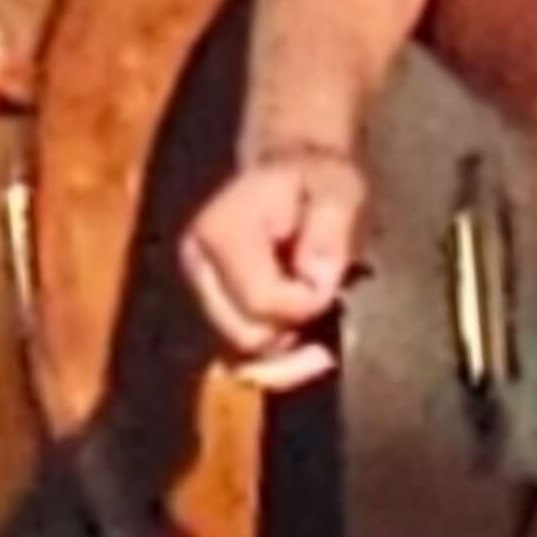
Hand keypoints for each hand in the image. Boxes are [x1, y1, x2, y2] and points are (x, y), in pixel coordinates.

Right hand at [178, 142, 361, 391]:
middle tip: (329, 302)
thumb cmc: (318, 181)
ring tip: (321, 328)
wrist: (294, 173)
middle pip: (245, 336)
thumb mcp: (338, 190)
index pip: (261, 301)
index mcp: (220, 231)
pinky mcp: (212, 310)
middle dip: (294, 329)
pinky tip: (303, 346)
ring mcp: (200, 291)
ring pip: (240, 357)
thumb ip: (330, 230)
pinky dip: (274, 362)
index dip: (307, 302)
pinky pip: (238, 360)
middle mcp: (197, 264)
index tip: (332, 280)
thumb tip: (315, 281)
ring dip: (286, 352)